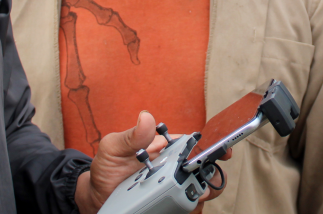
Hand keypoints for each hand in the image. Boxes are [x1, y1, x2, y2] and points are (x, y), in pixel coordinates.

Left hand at [74, 111, 226, 213]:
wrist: (98, 196)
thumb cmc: (107, 167)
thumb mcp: (113, 148)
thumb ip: (130, 136)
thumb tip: (146, 117)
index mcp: (165, 148)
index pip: (194, 144)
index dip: (212, 146)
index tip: (223, 151)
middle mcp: (173, 166)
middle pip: (204, 168)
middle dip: (212, 174)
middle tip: (204, 181)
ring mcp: (172, 186)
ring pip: (200, 188)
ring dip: (202, 192)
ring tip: (193, 196)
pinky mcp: (169, 202)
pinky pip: (186, 205)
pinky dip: (188, 206)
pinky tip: (180, 207)